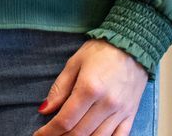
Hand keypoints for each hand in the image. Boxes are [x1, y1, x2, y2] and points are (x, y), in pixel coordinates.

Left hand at [34, 39, 148, 135]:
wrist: (133, 45)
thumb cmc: (101, 51)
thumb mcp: (73, 63)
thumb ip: (59, 89)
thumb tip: (44, 109)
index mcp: (89, 89)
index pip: (65, 119)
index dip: (49, 131)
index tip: (39, 135)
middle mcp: (107, 103)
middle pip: (80, 132)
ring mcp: (121, 111)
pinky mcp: (131, 114)